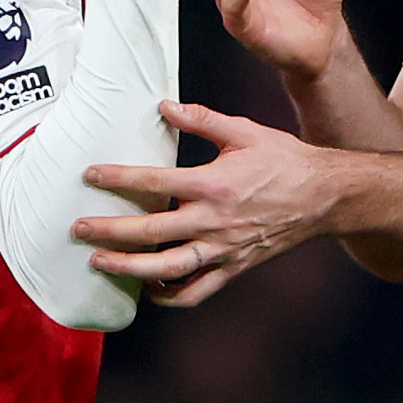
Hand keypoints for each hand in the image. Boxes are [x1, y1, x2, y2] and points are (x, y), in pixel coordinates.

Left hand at [73, 100, 335, 306]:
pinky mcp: (234, 267)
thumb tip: (163, 106)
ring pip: (167, 268)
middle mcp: (214, 221)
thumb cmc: (285, 160)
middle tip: (78, 229)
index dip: (118, 178)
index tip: (89, 175)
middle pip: (150, 232)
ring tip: (100, 263)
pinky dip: (169, 295)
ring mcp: (223, 249)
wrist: (325, 196)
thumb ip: (202, 118)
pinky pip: (197, 291)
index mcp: (214, 183)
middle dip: (109, 232)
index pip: (154, 181)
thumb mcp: (244, 131)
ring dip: (129, 268)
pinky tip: (149, 288)